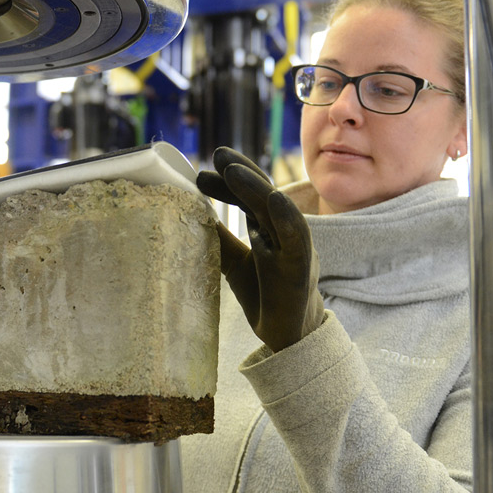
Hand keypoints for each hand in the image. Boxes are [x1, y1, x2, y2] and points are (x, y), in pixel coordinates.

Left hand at [197, 147, 324, 351]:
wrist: (287, 337)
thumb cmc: (264, 296)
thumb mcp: (234, 264)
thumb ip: (219, 240)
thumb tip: (191, 215)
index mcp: (269, 230)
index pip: (249, 198)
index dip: (229, 182)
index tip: (202, 172)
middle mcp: (284, 233)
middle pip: (263, 194)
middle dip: (241, 173)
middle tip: (217, 155)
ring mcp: (295, 248)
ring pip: (278, 209)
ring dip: (257, 186)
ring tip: (232, 170)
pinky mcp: (301, 268)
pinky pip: (299, 238)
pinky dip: (287, 217)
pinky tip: (273, 198)